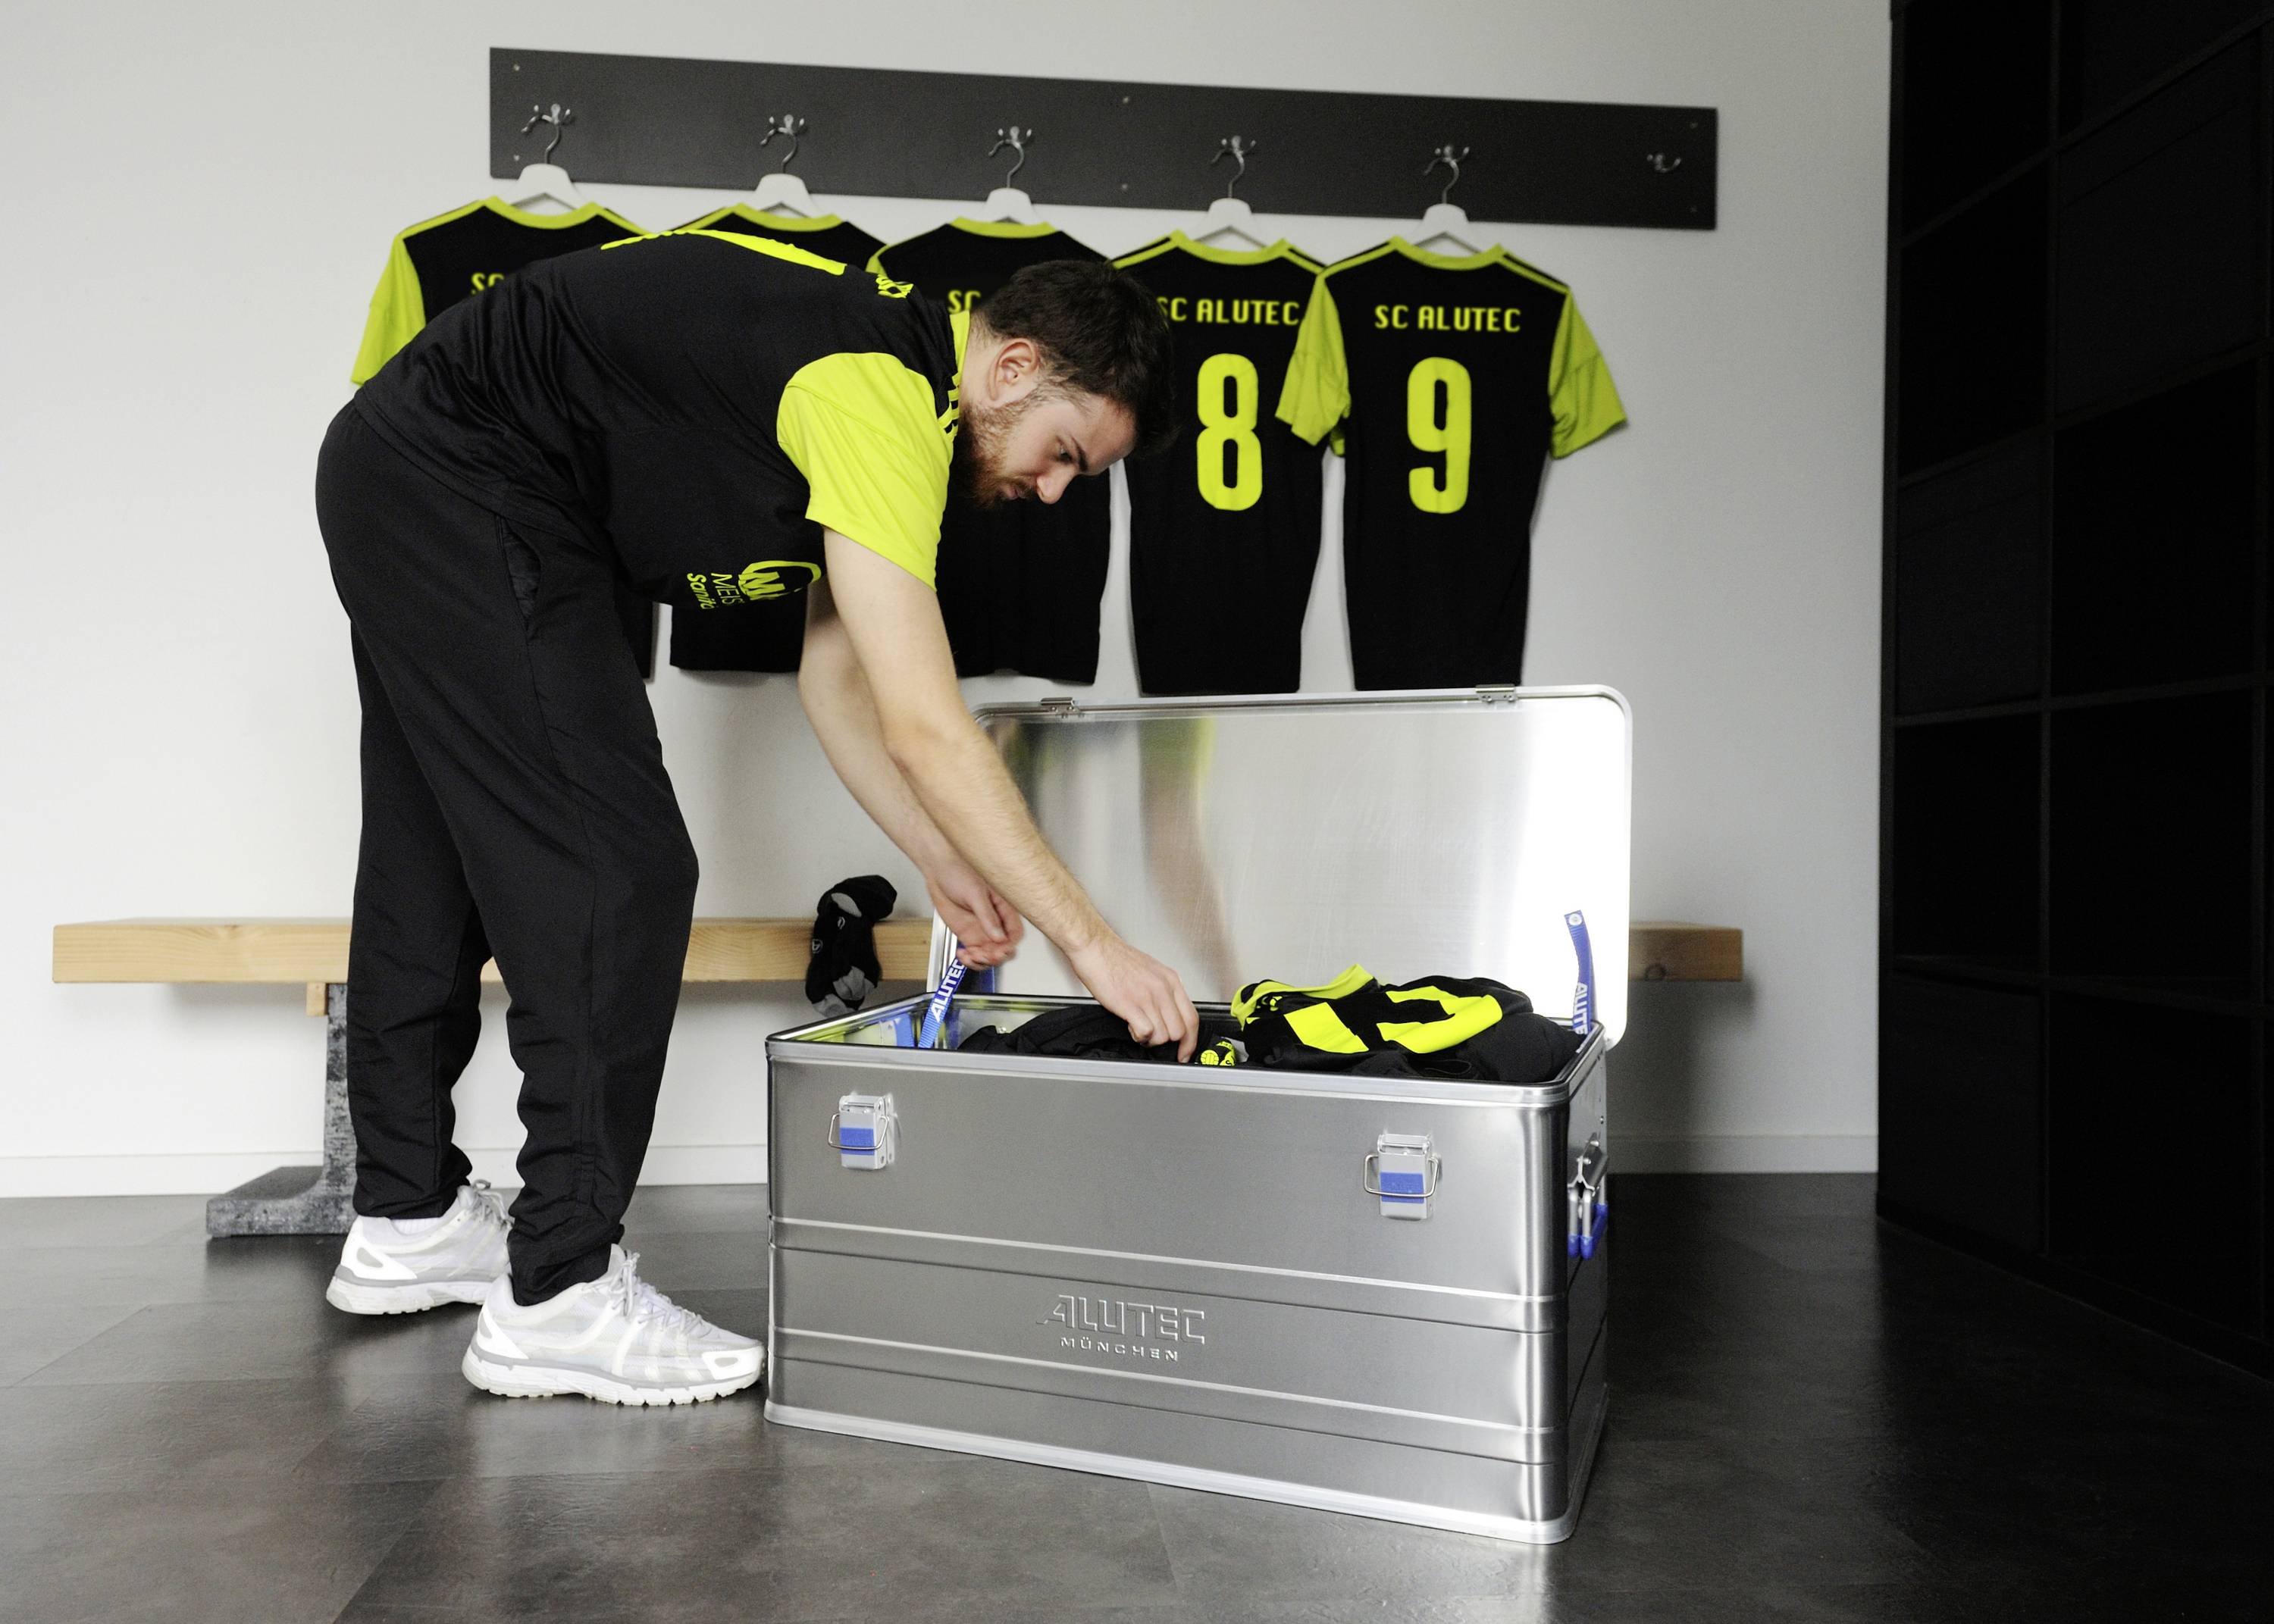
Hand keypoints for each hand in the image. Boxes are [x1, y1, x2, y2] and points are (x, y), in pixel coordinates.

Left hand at [926, 863, 1023, 967]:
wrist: (939, 870)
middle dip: (997, 956)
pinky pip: (974, 953)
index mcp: (1003, 908)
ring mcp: (981, 929)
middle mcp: (994, 922)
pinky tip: (962, 955)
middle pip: (1004, 947)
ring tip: (972, 956)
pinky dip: (969, 959)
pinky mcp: (967, 934)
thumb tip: (999, 936)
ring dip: (982, 961)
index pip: (1014, 932)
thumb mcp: (975, 893)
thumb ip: (987, 915)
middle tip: (986, 955)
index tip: (1000, 949)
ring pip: (989, 954)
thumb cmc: (959, 872)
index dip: (1010, 944)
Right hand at [1067, 935, 1198, 1061]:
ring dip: (1150, 1040)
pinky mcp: (1131, 1004)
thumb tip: (1168, 1015)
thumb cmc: (1117, 959)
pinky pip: (1146, 1033)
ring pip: (1163, 1036)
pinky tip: (1130, 1026)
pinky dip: (1139, 1036)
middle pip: (1180, 1031)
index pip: (1192, 1018)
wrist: (1095, 947)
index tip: (1184, 1052)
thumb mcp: (1151, 971)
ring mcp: (1148, 997)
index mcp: (1171, 980)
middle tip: (1153, 1039)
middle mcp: (1164, 988)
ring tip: (1137, 1028)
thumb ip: (1163, 992)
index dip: (1191, 1041)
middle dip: (1167, 1042)